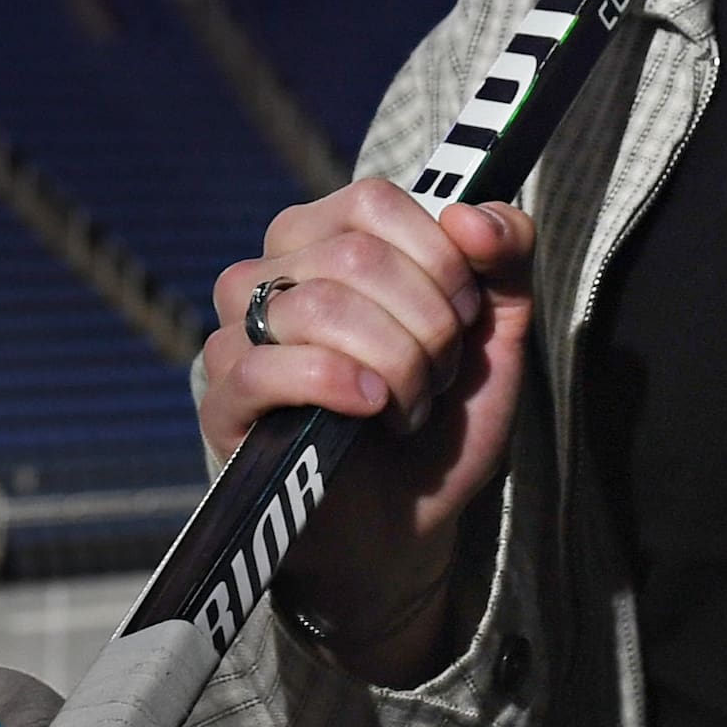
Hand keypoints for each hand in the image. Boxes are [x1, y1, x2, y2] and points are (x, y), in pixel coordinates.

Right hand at [197, 182, 535, 686]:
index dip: (437, 255)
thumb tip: (473, 214)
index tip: (465, 313)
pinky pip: (264, 367)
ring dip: (394, 362)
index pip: (372, 200)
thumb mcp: (494, 333)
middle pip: (354, 256)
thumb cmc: (440, 422)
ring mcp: (237, 338)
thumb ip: (504, 256)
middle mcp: (268, 276)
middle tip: (440, 375)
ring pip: (316, 305)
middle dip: (427, 323)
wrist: (408, 527)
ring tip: (408, 405)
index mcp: (323, 241)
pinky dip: (335, 383)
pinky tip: (371, 409)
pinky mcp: (223, 404)